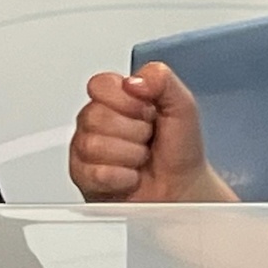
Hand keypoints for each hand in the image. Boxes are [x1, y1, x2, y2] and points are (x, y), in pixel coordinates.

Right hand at [67, 61, 232, 202]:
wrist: (182, 187)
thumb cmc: (180, 149)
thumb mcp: (183, 106)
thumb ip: (162, 80)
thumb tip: (133, 80)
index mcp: (116, 98)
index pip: (100, 85)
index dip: (128, 101)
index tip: (148, 112)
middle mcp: (95, 120)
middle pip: (95, 116)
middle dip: (134, 131)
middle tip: (147, 139)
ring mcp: (85, 149)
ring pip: (93, 145)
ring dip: (130, 155)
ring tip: (141, 158)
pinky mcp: (84, 177)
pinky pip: (96, 173)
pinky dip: (123, 177)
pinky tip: (132, 176)